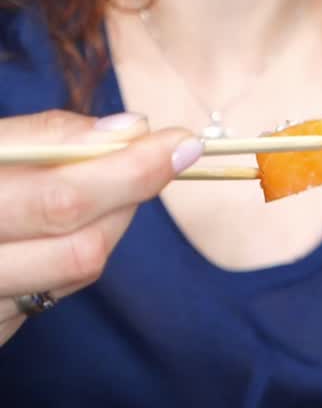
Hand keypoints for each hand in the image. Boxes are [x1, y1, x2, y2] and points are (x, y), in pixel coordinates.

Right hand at [0, 111, 201, 346]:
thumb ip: (43, 138)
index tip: (177, 139)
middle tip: (175, 151)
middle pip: (75, 233)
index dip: (129, 168)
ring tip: (119, 179)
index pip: (60, 193)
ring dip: (116, 217)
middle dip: (134, 186)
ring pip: (77, 265)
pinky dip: (82, 248)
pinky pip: (57, 290)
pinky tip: (81, 220)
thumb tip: (129, 130)